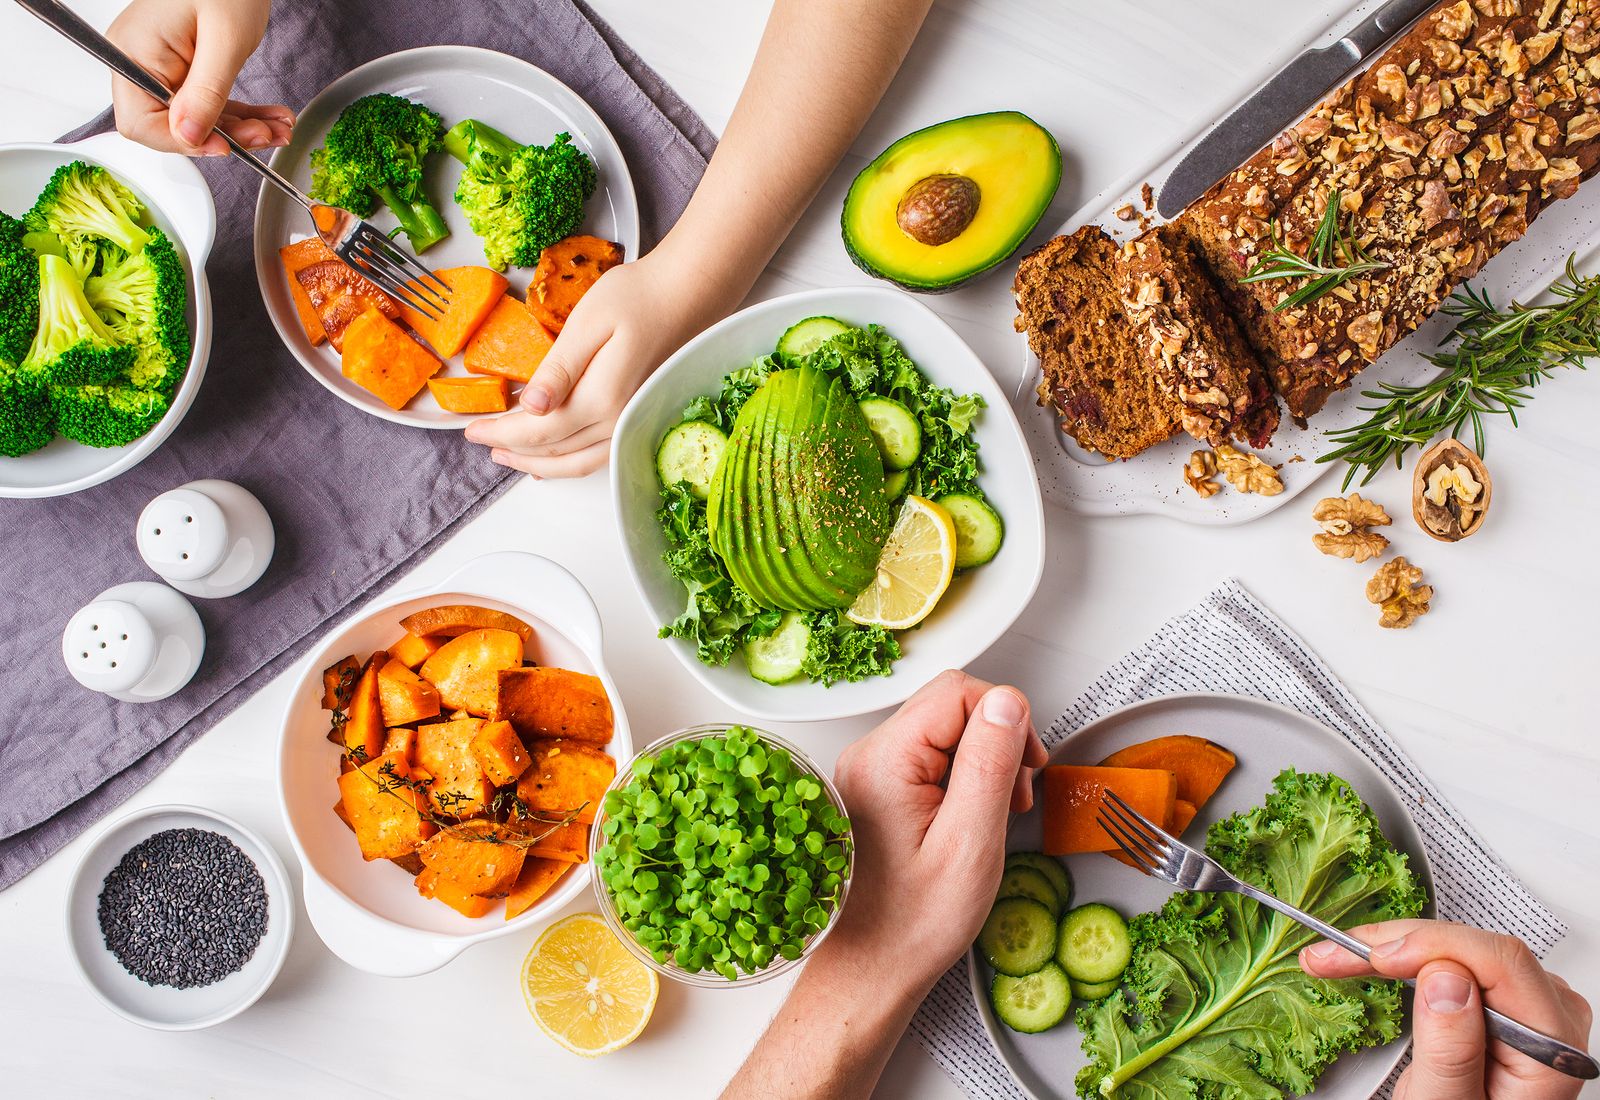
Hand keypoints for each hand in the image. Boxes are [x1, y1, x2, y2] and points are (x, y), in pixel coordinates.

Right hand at [107, 0, 289, 155]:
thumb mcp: (225, 39)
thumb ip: (206, 92)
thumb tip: (188, 136)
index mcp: (134, 53)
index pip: (141, 123)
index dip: (182, 142)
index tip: (223, 146)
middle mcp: (141, 62)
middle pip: (173, 125)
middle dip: (224, 136)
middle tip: (264, 135)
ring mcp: (163, 65)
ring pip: (198, 119)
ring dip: (242, 129)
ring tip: (278, 127)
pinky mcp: (186, 67)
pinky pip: (209, 102)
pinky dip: (241, 113)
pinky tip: (269, 118)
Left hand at [464, 247, 714, 477]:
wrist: (687, 295)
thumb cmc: (638, 298)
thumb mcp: (588, 323)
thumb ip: (559, 369)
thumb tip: (530, 408)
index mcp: (601, 398)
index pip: (538, 430)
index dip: (501, 432)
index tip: (472, 428)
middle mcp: (617, 421)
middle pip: (553, 452)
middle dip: (512, 450)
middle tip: (479, 440)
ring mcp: (630, 425)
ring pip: (575, 462)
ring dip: (538, 463)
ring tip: (507, 455)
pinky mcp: (637, 419)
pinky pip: (598, 456)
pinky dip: (568, 463)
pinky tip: (551, 459)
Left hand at [820, 670, 1047, 996]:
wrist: (868, 968)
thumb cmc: (913, 923)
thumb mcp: (970, 843)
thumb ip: (989, 764)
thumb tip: (1008, 701)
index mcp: (884, 760)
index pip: (958, 692)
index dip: (1006, 719)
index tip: (1026, 767)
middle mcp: (868, 755)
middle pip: (950, 704)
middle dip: (997, 738)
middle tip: (1017, 793)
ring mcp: (868, 771)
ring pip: (943, 729)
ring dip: (982, 760)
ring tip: (997, 811)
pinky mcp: (876, 788)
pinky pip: (929, 756)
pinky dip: (962, 777)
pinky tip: (973, 816)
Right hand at [1300, 920, 1592, 1098]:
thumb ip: (1451, 1051)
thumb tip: (1446, 975)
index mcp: (1550, 1050)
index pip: (1502, 963)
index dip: (1433, 947)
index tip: (1374, 958)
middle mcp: (1548, 1022)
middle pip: (1476, 949)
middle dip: (1398, 944)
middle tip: (1334, 955)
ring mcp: (1526, 1010)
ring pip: (1458, 949)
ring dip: (1393, 949)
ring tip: (1339, 959)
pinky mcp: (1498, 1005)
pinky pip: (1451, 962)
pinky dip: (1403, 961)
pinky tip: (1368, 963)